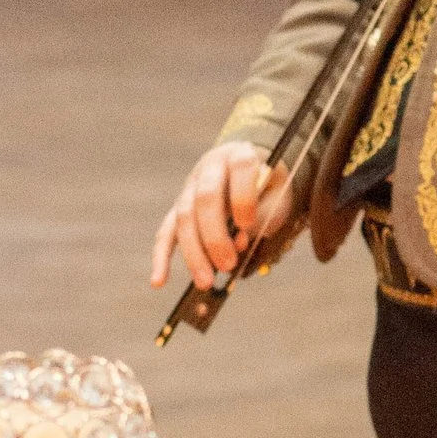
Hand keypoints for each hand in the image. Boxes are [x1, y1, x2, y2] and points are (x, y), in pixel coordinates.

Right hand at [150, 140, 293, 292]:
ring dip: (193, 252)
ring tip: (205, 282)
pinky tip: (158, 281)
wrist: (247, 170)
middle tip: (227, 265)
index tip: (247, 225)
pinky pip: (166, 231)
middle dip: (215, 236)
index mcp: (240, 156)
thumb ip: (264, 214)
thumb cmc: (268, 185)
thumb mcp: (278, 193)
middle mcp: (210, 168)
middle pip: (205, 199)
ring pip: (184, 218)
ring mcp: (190, 187)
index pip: (240, 169)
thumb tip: (239, 242)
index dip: (242, 198)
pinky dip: (161, 257)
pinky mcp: (179, 208)